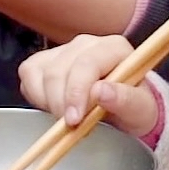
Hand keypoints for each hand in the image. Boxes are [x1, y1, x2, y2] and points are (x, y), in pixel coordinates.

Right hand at [17, 34, 160, 138]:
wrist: (123, 110)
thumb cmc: (134, 108)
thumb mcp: (140, 110)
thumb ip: (126, 100)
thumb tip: (102, 91)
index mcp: (113, 47)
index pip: (85, 64)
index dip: (75, 93)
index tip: (73, 120)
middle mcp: (87, 44)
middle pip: (58, 70)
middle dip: (59, 102)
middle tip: (69, 126)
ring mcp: (63, 50)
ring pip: (40, 72)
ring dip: (48, 101)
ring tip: (66, 117)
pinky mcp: (44, 60)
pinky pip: (28, 75)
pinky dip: (36, 96)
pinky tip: (53, 106)